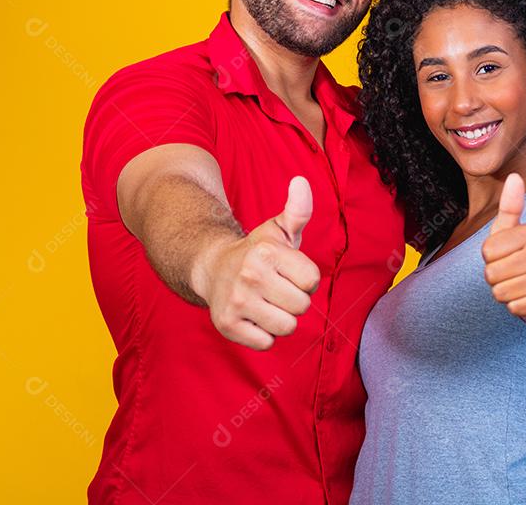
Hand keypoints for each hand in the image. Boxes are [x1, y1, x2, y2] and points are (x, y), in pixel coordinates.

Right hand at [191, 176, 321, 349]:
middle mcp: (249, 276)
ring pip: (286, 327)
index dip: (305, 278)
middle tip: (276, 288)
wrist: (213, 268)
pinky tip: (253, 316)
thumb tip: (301, 181)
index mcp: (267, 252)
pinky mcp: (227, 326)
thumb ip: (298, 209)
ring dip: (281, 318)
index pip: (312, 280)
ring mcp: (236, 302)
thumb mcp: (279, 229)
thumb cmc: (257, 251)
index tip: (289, 271)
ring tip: (266, 302)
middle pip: (302, 306)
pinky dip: (264, 334)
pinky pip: (267, 343)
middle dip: (294, 299)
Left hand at [481, 174, 525, 323]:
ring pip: (500, 292)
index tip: (507, 256)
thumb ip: (510, 206)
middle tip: (513, 273)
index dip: (491, 258)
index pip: (487, 251)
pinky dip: (516, 306)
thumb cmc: (525, 256)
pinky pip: (514, 307)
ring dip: (505, 292)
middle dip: (496, 277)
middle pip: (492, 273)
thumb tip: (513, 176)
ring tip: (520, 284)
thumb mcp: (513, 231)